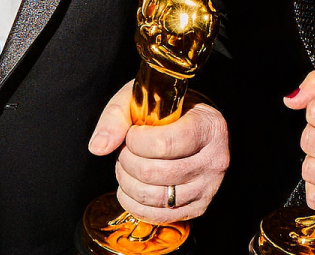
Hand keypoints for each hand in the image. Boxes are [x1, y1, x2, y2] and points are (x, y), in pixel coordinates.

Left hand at [87, 82, 229, 223]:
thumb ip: (117, 116)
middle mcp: (215, 159)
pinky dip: (135, 204)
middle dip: (127, 162)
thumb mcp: (143, 99)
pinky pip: (159, 216)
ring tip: (126, 168)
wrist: (195, 127)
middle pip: (155, 173)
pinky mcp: (199, 207)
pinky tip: (130, 187)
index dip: (136, 142)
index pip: (164, 143)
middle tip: (125, 152)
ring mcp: (209, 187)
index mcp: (209, 126)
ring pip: (155, 197)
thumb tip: (98, 147)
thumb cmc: (170, 112)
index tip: (131, 134)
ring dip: (128, 183)